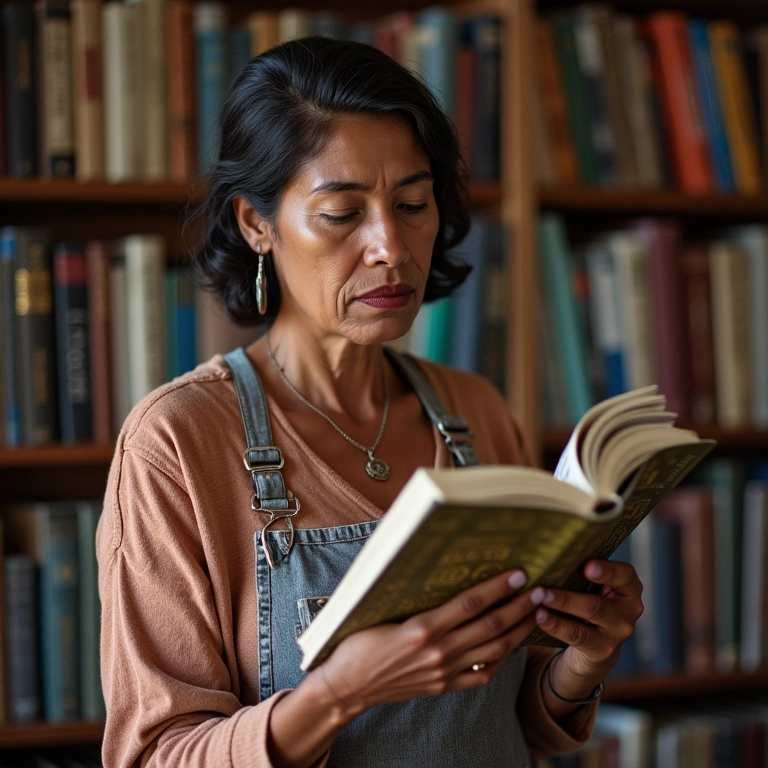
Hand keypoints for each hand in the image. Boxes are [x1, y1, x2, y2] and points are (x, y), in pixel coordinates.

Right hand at [313, 568, 546, 720]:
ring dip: (518, 629)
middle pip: (490, 626)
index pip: (470, 604)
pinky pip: (481, 675)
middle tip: (541, 589)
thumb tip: (439, 568)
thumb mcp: (383, 611)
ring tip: (536, 612)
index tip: (519, 573)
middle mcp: (438, 651)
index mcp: (422, 627)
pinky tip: (511, 645)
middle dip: (519, 606)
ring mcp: (444, 672)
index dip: (498, 588)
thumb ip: (415, 596)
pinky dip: (500, 660)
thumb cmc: (359, 642)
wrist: (348, 686)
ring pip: (493, 649)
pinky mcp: (444, 687)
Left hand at [532, 559, 643, 700]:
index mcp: (628, 588)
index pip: (625, 575)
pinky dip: (556, 625)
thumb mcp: (591, 587)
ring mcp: (617, 632)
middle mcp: (628, 610)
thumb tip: (547, 551)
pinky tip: (540, 616)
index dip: (607, 570)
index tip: (586, 566)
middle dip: (569, 595)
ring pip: (589, 617)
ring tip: (540, 599)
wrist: (592, 648)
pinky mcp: (602, 650)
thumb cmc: (586, 605)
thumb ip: (579, 571)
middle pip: (599, 602)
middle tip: (545, 588)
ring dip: (561, 606)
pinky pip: (578, 636)